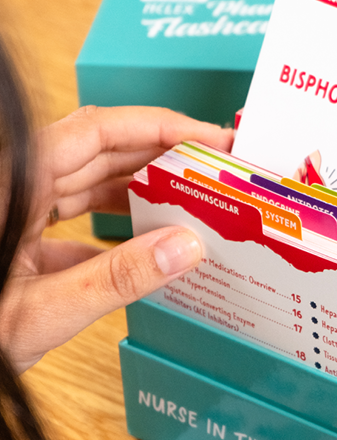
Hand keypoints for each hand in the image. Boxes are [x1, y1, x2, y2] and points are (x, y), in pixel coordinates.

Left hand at [0, 105, 233, 372]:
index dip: (159, 126)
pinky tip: (146, 247)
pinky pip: (75, 222)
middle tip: (214, 166)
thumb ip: (116, 279)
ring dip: (140, 188)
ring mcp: (14, 214)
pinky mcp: (17, 242)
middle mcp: (17, 188)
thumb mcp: (39, 313)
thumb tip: (186, 248)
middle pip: (99, 151)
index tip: (208, 137)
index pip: (98, 131)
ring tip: (191, 198)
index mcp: (16, 185)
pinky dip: (114, 229)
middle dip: (160, 154)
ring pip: (88, 184)